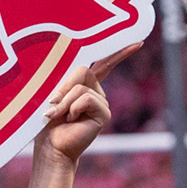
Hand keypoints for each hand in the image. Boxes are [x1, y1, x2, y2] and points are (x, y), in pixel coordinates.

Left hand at [38, 44, 136, 163]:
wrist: (51, 145)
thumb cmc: (47, 121)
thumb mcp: (53, 94)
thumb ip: (66, 80)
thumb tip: (80, 74)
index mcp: (84, 84)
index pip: (103, 64)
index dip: (119, 52)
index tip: (138, 42)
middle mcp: (96, 91)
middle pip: (83, 70)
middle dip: (64, 86)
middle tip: (51, 102)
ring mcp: (102, 102)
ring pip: (81, 87)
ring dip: (64, 101)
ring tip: (57, 114)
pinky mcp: (104, 113)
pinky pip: (86, 99)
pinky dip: (73, 107)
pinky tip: (70, 119)